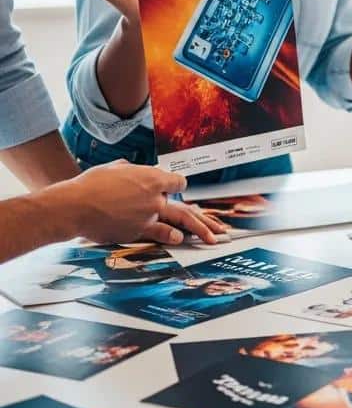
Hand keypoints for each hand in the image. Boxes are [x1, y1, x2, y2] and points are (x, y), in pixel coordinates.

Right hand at [54, 161, 226, 245]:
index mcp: (152, 177)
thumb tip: (138, 170)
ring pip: (179, 222)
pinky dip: (172, 236)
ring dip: (198, 231)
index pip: (177, 182)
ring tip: (212, 239)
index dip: (177, 185)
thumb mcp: (116, 168)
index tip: (178, 188)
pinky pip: (161, 234)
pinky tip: (181, 239)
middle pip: (186, 207)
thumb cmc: (91, 184)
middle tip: (221, 229)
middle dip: (205, 219)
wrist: (75, 205)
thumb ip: (134, 170)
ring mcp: (149, 215)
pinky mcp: (138, 230)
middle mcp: (156, 196)